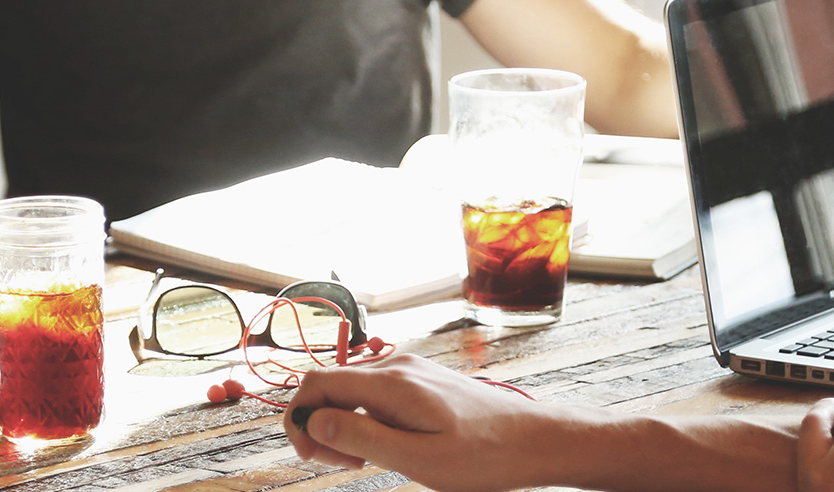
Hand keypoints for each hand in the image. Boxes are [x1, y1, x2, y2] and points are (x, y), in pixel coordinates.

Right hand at [282, 354, 564, 491]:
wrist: (534, 439)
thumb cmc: (483, 456)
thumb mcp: (417, 459)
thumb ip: (362, 437)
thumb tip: (312, 422)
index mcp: (391, 383)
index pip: (316, 383)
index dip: (298, 419)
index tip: (311, 456)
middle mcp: (396, 366)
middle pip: (330, 386)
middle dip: (322, 426)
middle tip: (346, 466)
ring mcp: (409, 370)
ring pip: (351, 391)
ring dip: (345, 425)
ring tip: (369, 461)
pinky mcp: (420, 380)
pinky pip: (374, 393)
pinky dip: (366, 419)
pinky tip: (388, 446)